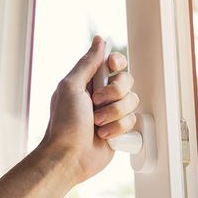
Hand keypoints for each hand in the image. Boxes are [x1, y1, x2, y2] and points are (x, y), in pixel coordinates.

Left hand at [41, 36, 138, 182]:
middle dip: (114, 94)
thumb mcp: (71, 87)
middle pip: (127, 81)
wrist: (70, 156)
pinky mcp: (120, 129)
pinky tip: (104, 135)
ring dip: (114, 114)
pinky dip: (117, 129)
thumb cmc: (64, 123)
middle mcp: (103, 95)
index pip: (114, 63)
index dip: (117, 63)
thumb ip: (87, 63)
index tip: (112, 68)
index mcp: (89, 81)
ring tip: (97, 124)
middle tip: (96, 103)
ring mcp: (112, 112)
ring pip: (132, 102)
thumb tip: (99, 41)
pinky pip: (132, 121)